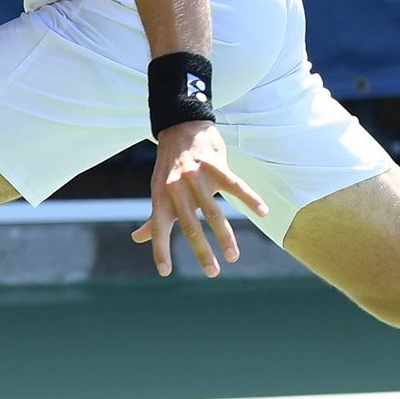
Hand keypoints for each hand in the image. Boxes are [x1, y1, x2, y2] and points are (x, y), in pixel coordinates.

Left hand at [131, 119, 267, 277]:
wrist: (182, 125)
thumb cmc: (170, 165)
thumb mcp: (158, 189)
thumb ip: (153, 216)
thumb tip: (136, 238)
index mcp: (161, 196)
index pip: (159, 228)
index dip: (160, 250)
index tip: (166, 272)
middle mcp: (177, 187)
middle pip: (191, 225)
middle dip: (202, 252)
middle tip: (212, 273)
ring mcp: (197, 176)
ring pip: (214, 212)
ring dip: (225, 236)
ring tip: (233, 256)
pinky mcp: (216, 165)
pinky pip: (236, 186)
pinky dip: (251, 199)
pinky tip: (262, 212)